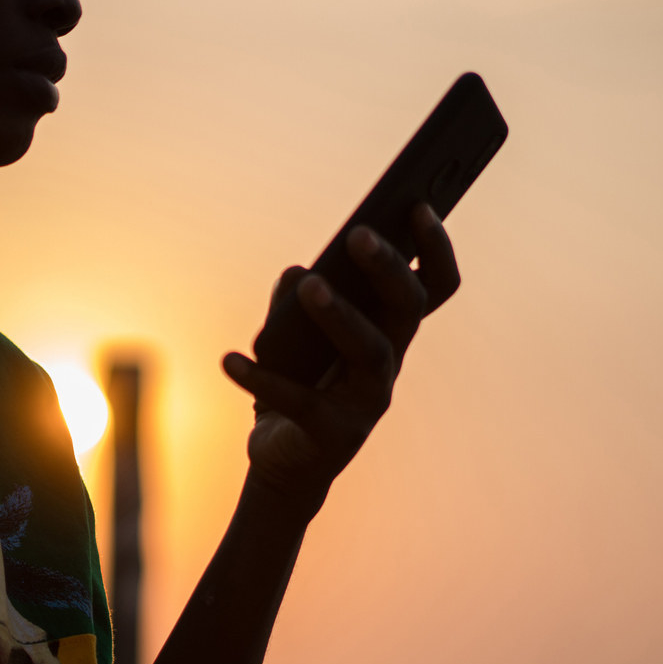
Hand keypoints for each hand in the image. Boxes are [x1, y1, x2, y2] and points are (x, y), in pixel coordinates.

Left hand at [220, 205, 459, 506]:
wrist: (285, 460)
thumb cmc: (297, 382)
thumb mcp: (289, 334)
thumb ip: (294, 299)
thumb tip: (300, 271)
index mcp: (388, 331)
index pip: (431, 285)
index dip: (432, 247)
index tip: (418, 203)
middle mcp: (389, 363)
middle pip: (407, 309)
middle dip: (387, 269)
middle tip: (358, 235)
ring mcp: (368, 401)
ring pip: (369, 351)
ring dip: (340, 315)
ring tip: (309, 285)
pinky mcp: (333, 434)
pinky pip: (300, 401)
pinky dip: (262, 378)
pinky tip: (230, 359)